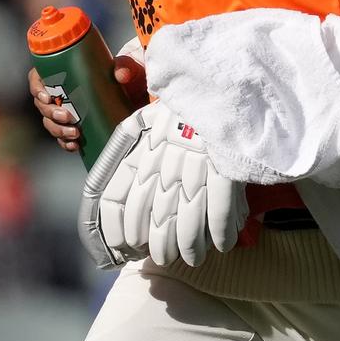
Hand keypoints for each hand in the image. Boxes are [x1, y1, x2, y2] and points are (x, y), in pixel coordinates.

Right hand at [28, 39, 147, 151]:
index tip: (47, 97)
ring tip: (75, 134)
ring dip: (58, 130)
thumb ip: (124, 67)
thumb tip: (121, 75)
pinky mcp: (75, 125)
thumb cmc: (124, 74)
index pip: (38, 77)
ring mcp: (66, 110)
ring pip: (49, 122)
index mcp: (64, 72)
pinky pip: (62, 137)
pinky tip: (74, 146)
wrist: (136, 93)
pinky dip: (65, 143)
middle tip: (68, 116)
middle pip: (42, 104)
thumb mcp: (125, 66)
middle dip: (50, 113)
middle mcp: (61, 92)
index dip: (37, 88)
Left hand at [78, 100, 248, 269]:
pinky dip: (221, 234)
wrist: (223, 82)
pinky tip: (223, 244)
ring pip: (187, 221)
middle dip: (159, 246)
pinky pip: (220, 212)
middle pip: (155, 218)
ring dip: (190, 247)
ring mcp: (196, 167)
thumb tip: (113, 178)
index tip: (126, 245)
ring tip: (193, 258)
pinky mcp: (226, 169)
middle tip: (164, 257)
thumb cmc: (183, 102)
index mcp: (140, 148)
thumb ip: (127, 143)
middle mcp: (163, 161)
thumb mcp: (148, 115)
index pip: (118, 198)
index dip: (119, 230)